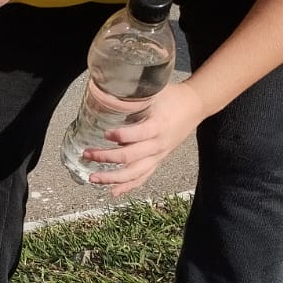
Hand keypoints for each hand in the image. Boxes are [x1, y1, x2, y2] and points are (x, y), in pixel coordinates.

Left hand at [83, 79, 206, 197]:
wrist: (194, 107)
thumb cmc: (172, 97)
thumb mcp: (155, 91)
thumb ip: (134, 96)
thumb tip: (107, 93)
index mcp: (158, 125)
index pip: (139, 134)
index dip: (122, 136)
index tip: (106, 133)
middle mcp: (158, 144)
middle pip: (131, 157)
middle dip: (106, 157)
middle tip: (87, 154)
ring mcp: (158, 155)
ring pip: (135, 173)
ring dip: (112, 178)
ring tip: (93, 178)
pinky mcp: (158, 160)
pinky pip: (142, 177)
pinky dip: (127, 186)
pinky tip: (113, 192)